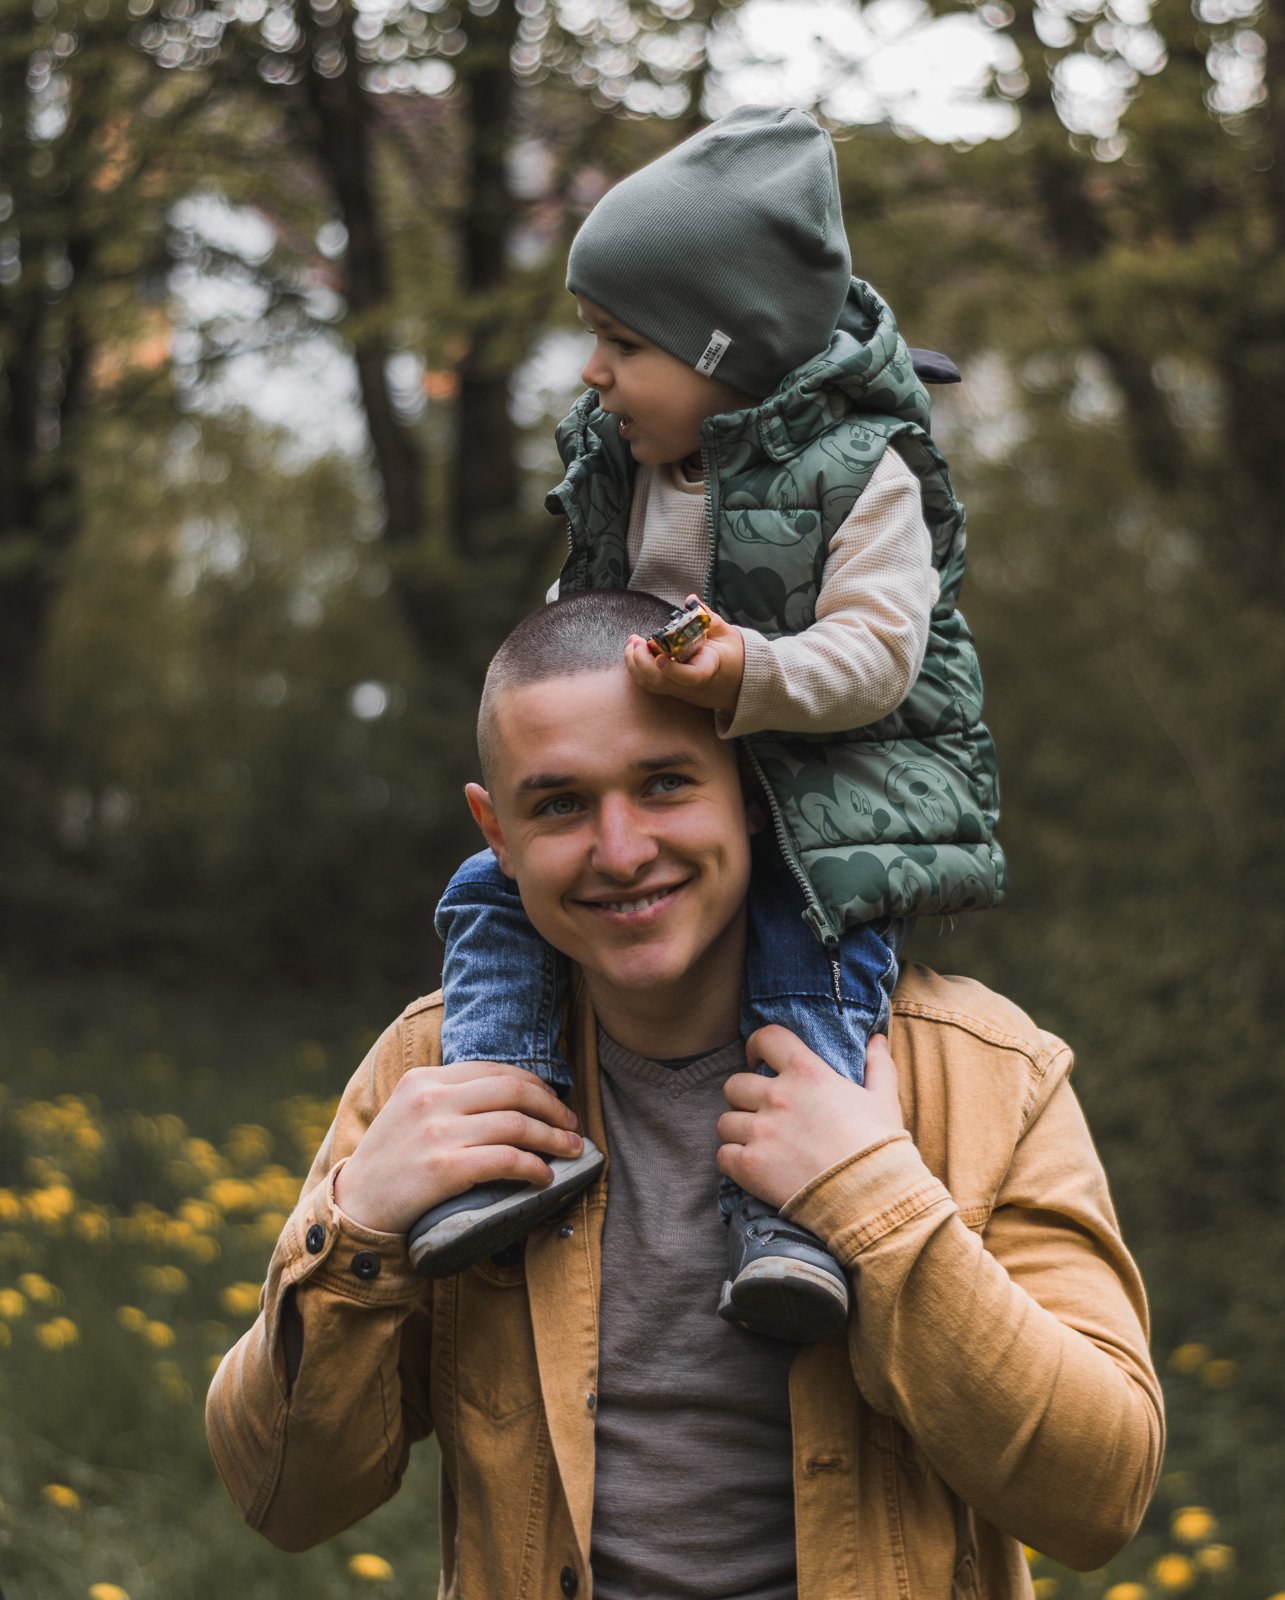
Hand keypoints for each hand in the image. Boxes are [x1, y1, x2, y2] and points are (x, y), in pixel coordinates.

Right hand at [334, 1060, 582, 1234]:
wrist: (356, 1207)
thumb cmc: (390, 1163)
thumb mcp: (409, 1112)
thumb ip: (448, 1097)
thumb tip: (507, 1097)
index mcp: (425, 1080)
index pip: (494, 1070)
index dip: (534, 1084)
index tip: (553, 1101)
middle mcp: (432, 1099)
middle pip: (513, 1091)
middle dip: (552, 1107)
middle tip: (572, 1125)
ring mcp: (439, 1132)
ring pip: (517, 1124)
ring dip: (553, 1138)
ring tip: (571, 1150)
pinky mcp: (446, 1168)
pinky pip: (507, 1160)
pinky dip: (534, 1167)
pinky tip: (544, 1177)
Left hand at [624, 595, 745, 717]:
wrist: (737, 681)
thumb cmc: (733, 655)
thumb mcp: (726, 633)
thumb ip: (708, 617)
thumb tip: (691, 600)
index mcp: (710, 669)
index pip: (691, 676)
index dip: (672, 670)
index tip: (659, 657)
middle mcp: (692, 685)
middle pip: (662, 682)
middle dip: (642, 662)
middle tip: (636, 640)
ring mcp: (680, 689)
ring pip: (652, 685)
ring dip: (635, 664)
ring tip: (632, 643)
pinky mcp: (672, 689)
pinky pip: (650, 684)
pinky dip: (637, 669)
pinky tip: (635, 651)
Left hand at [716, 1029, 904, 1208]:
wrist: (872, 1196)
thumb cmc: (879, 1147)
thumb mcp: (884, 1099)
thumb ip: (878, 1065)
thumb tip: (877, 1039)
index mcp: (807, 1072)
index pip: (767, 1038)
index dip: (756, 1046)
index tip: (757, 1059)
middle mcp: (778, 1097)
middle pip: (734, 1085)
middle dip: (743, 1097)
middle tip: (759, 1113)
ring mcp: (761, 1131)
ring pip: (725, 1122)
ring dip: (737, 1131)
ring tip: (756, 1143)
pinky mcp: (750, 1165)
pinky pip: (722, 1156)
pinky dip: (733, 1161)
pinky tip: (751, 1167)